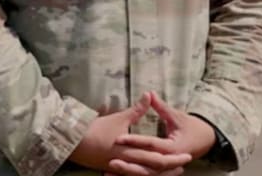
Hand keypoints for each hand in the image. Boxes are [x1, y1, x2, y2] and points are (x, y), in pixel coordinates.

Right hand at [70, 92, 192, 174]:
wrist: (75, 142)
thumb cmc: (97, 130)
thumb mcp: (119, 118)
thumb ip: (136, 109)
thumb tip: (149, 94)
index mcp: (132, 150)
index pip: (158, 157)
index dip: (173, 158)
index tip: (186, 156)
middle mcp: (128, 162)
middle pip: (154, 169)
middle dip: (169, 168)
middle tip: (183, 166)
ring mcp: (121, 168)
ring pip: (143, 174)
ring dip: (158, 173)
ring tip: (170, 171)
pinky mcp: (113, 170)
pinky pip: (131, 175)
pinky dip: (141, 174)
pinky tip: (147, 173)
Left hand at [110, 91, 216, 171]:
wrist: (207, 141)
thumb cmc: (192, 127)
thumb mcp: (177, 116)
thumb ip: (161, 107)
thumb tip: (149, 93)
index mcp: (173, 148)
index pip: (150, 144)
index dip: (134, 141)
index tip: (118, 138)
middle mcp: (170, 161)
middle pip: (147, 165)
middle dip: (129, 163)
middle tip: (111, 160)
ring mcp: (166, 169)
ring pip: (145, 174)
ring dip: (128, 174)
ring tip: (110, 172)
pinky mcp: (162, 172)